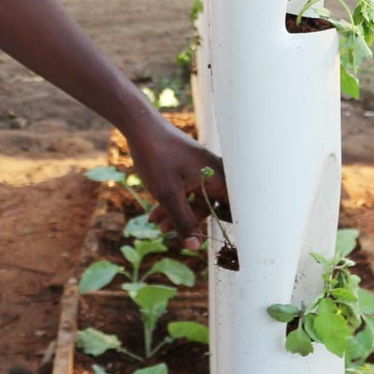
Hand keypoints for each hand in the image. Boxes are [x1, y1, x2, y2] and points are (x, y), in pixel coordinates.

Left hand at [124, 115, 228, 251]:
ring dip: (178, 212)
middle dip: (190, 221)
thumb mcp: (168, 194)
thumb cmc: (157, 157)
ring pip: (196, 198)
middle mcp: (215, 172)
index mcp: (218, 177)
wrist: (140, 127)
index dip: (226, 226)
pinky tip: (156, 211)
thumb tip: (195, 247)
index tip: (215, 241)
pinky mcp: (190, 166)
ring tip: (156, 223)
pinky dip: (174, 200)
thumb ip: (183, 221)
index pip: (233, 209)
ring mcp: (202, 168)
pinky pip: (189, 189)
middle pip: (211, 206)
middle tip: (167, 231)